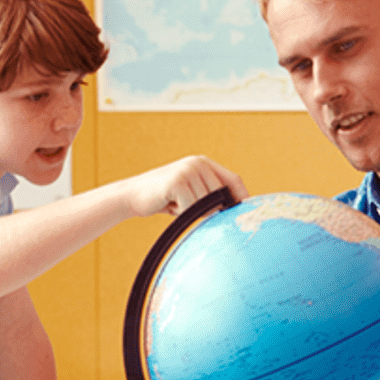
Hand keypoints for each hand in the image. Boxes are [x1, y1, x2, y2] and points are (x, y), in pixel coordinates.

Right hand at [126, 156, 247, 216]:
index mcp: (204, 163)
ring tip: (177, 207)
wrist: (131, 196)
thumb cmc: (164, 199)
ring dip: (195, 213)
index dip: (243, 198)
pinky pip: (192, 207)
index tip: (247, 215)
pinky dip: (184, 214)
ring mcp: (188, 170)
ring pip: (208, 203)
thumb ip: (210, 197)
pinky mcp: (177, 181)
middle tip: (195, 216)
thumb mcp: (190, 195)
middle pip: (222, 195)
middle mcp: (198, 163)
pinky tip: (170, 206)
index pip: (234, 180)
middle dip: (214, 211)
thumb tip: (234, 214)